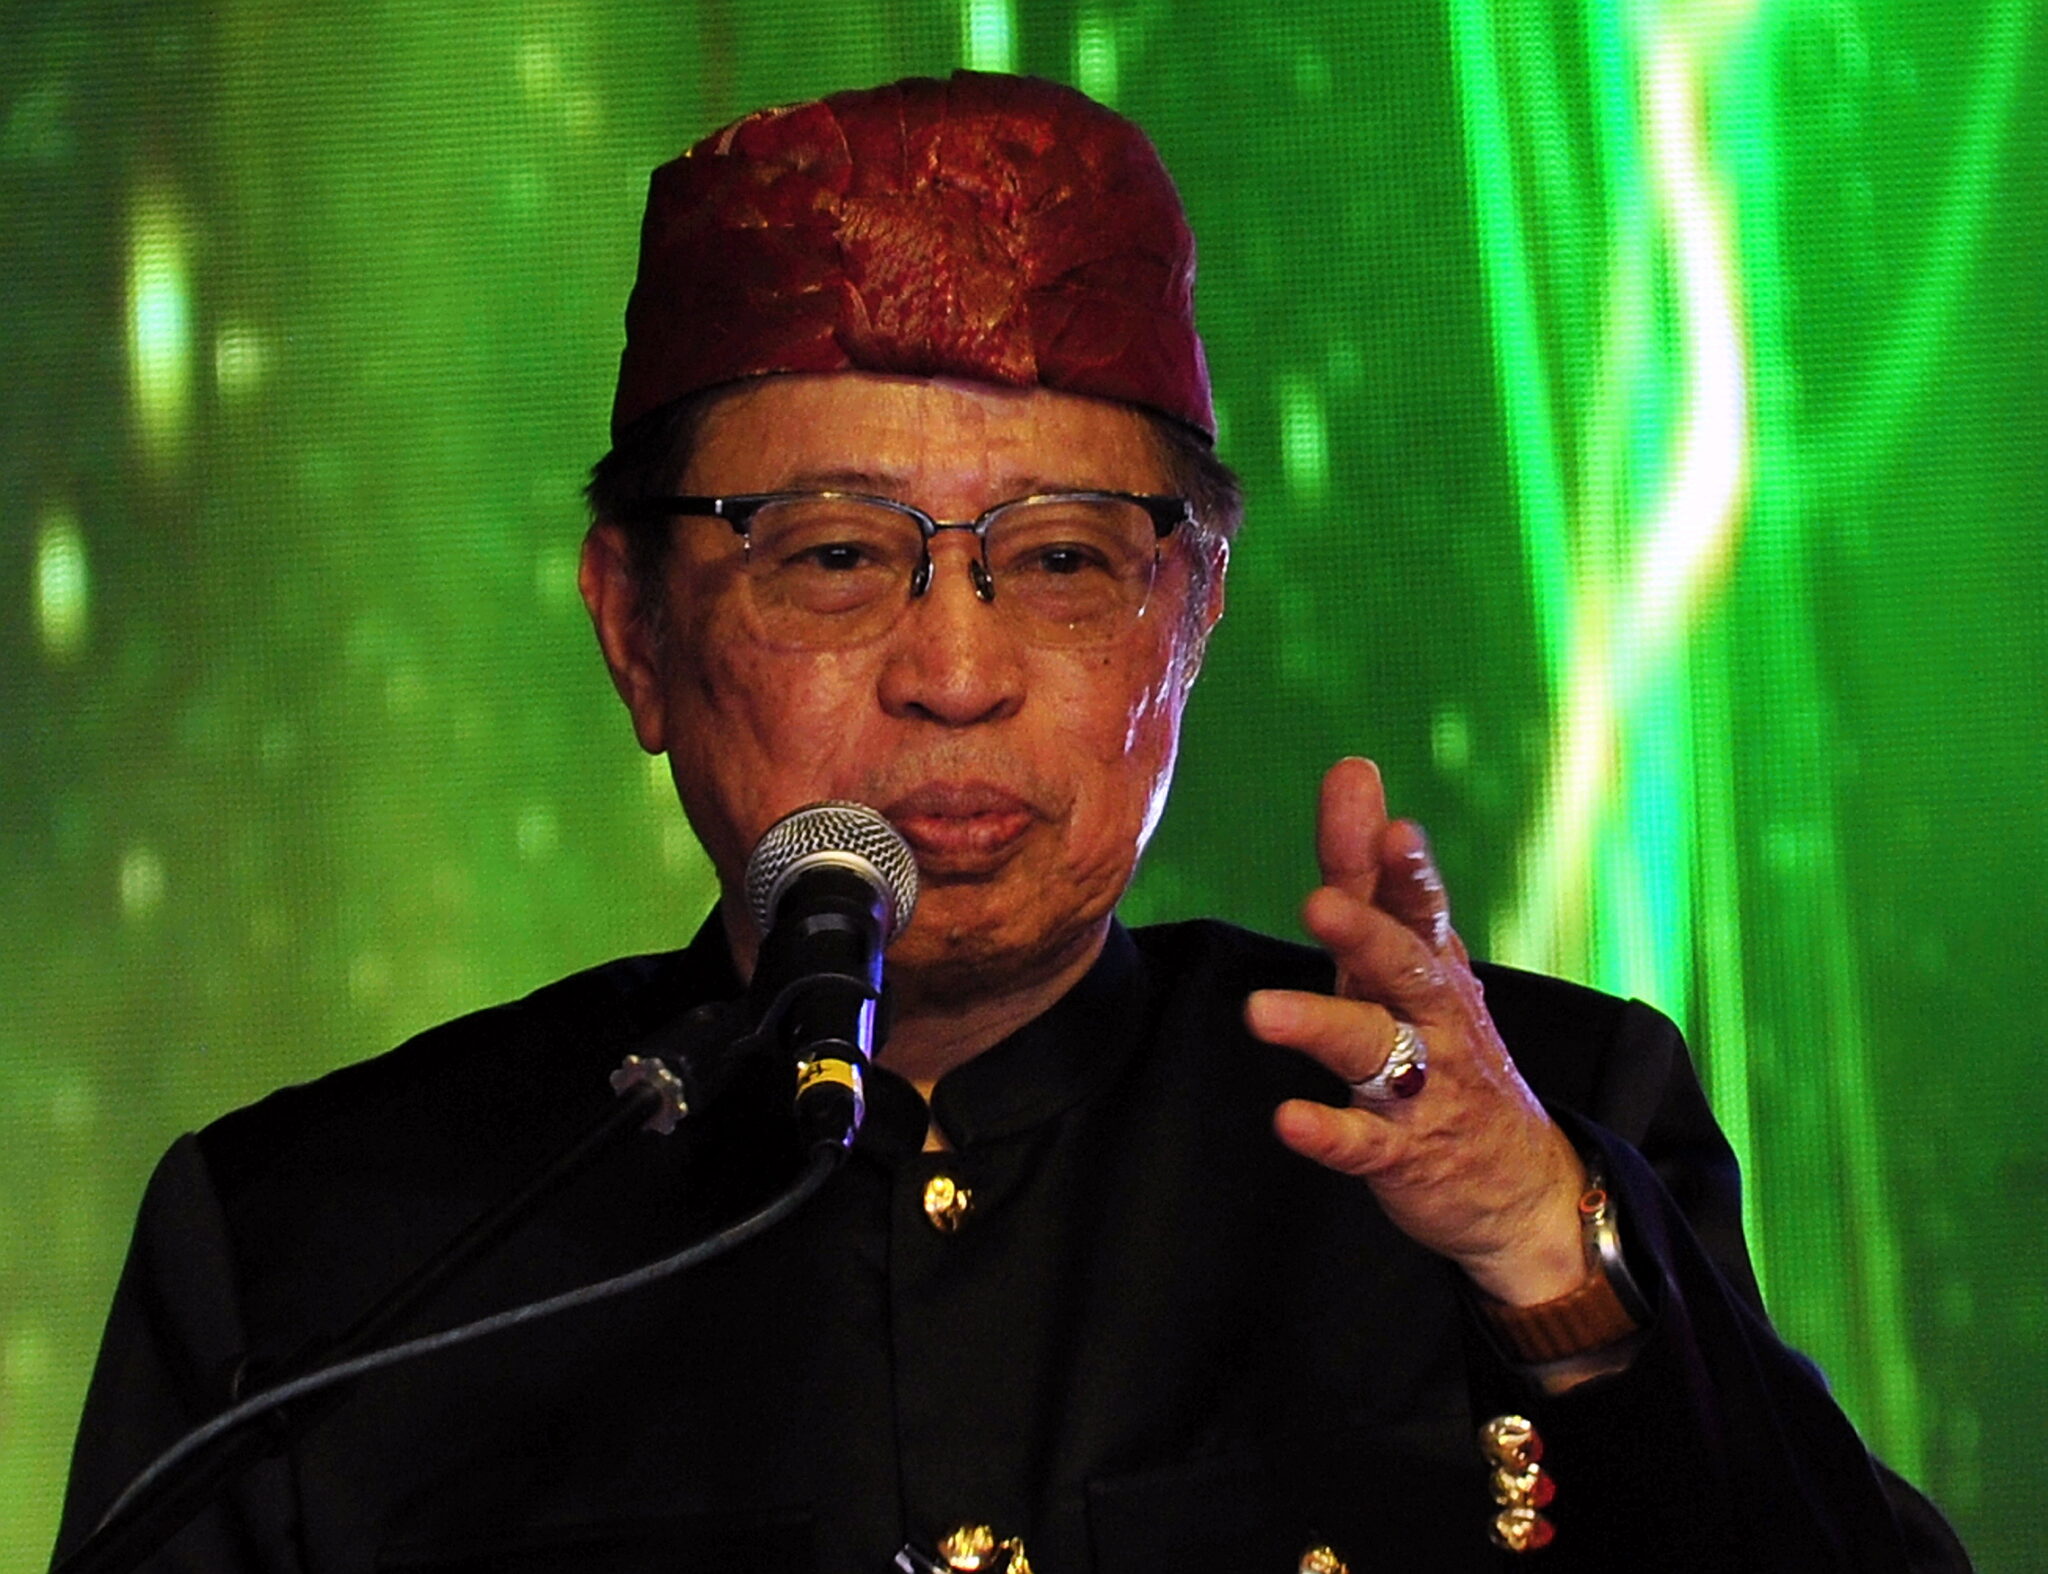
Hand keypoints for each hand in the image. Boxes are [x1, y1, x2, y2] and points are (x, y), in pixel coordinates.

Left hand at [1244, 758, 1587, 1305]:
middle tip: (1317, 902)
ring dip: (1321, 1025)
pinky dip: (1329, 1132)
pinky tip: (1288, 1119)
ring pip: (1377, 1049)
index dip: (1406, 870)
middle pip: (1404, 967)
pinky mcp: (1403, 1152)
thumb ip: (1368, 868)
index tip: (1392, 828)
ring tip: (1262, 1011)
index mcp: (1429, 964)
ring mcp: (1422, 1086)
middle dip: (1367, 932)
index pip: (1420, 908)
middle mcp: (1433, 1017)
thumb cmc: (1444, 1044)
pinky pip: (1365, 1144)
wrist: (1523, 1183)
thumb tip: (1353, 766)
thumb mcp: (1410, 953)